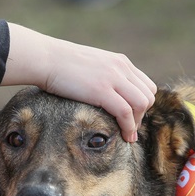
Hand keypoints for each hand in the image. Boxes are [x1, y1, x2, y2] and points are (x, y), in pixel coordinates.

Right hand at [2, 23, 156, 141]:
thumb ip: (104, 76)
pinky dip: (128, 127)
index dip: (142, 105)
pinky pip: (126, 112)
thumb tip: (106, 94)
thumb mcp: (91, 66)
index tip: (131, 118)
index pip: (146, 85)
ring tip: (126, 134)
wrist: (45, 59)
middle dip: (142, 115)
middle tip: (128, 128)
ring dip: (136, 123)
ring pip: (142, 104)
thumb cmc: (61, 65)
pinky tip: (123, 136)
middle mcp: (121, 68)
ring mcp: (113, 78)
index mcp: (120, 62)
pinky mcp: (102, 90)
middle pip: (148, 95)